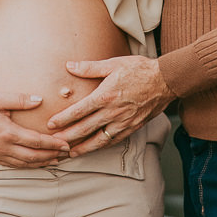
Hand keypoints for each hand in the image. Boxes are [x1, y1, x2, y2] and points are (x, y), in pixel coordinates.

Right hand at [0, 93, 71, 167]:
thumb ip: (20, 100)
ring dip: (42, 163)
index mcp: (6, 132)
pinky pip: (14, 165)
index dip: (53, 144)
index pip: (36, 141)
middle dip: (51, 155)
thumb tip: (39, 100)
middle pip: (33, 156)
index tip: (66, 144)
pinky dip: (28, 165)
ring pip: (24, 164)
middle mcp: (3, 147)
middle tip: (66, 153)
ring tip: (56, 159)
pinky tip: (35, 162)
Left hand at [46, 56, 173, 155]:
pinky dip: (100, 146)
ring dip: (82, 147)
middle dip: (67, 137)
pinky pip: (113, 140)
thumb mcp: (113, 63)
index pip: (79, 110)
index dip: (64, 119)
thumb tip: (69, 65)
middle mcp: (113, 112)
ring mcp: (123, 122)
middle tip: (52, 143)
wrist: (165, 80)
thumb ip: (90, 67)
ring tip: (69, 153)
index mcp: (106, 95)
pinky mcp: (132, 127)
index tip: (51, 124)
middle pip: (85, 128)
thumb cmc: (139, 69)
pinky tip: (92, 148)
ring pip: (98, 139)